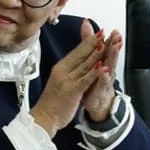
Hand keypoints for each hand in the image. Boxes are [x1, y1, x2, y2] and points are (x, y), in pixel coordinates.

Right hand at [30, 19, 106, 136]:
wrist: (43, 118)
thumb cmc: (52, 101)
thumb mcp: (60, 80)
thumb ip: (69, 68)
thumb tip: (75, 58)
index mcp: (61, 68)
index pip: (77, 51)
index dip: (88, 41)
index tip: (99, 32)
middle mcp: (64, 71)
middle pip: (81, 54)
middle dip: (94, 42)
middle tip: (104, 32)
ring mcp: (68, 81)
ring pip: (85, 65)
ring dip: (96, 54)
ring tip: (106, 43)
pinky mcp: (72, 91)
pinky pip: (85, 80)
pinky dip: (94, 73)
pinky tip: (102, 66)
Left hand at [81, 28, 122, 122]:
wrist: (97, 102)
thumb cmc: (94, 80)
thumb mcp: (91, 59)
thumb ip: (88, 41)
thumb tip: (85, 22)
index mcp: (103, 61)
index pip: (107, 47)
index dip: (110, 39)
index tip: (114, 30)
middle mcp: (106, 69)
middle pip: (110, 55)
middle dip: (114, 45)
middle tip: (118, 36)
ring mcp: (104, 80)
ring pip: (109, 67)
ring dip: (112, 57)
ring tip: (114, 47)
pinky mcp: (100, 90)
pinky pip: (102, 83)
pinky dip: (104, 76)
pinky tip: (104, 70)